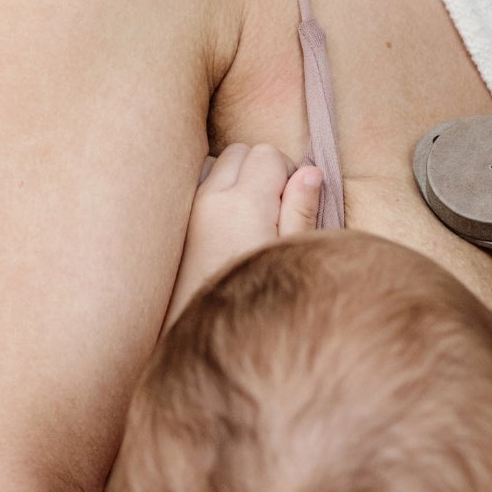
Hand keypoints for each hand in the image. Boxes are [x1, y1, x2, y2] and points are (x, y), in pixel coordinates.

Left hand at [162, 144, 323, 328]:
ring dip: (238, 180)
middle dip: (262, 169)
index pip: (269, 154)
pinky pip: (202, 189)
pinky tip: (230, 229)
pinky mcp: (180, 227)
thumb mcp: (291, 257)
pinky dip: (219, 194)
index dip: (289, 173)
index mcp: (244, 203)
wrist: (201, 341)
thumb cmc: (257, 302)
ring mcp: (191, 211)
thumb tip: (311, 172)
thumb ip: (301, 210)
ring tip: (253, 219)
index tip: (293, 205)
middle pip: (241, 151)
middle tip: (276, 209)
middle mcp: (212, 198)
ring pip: (218, 166)